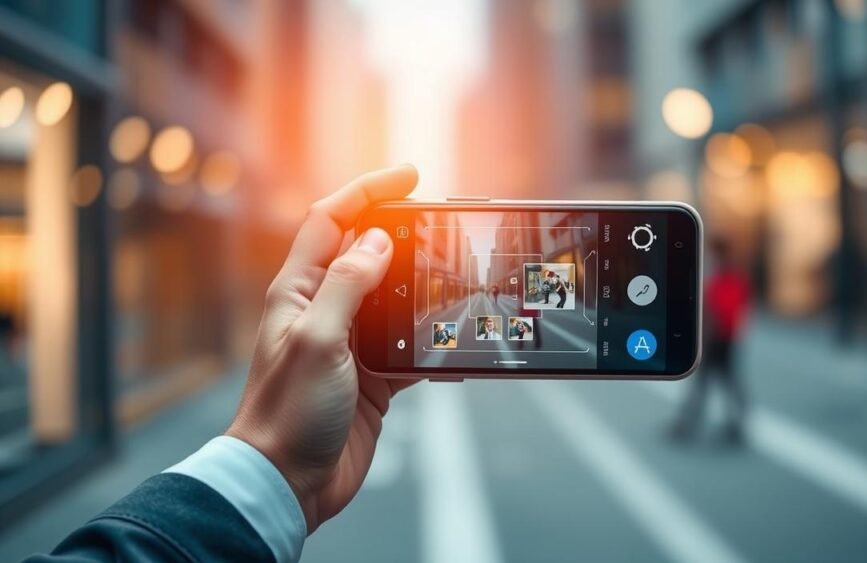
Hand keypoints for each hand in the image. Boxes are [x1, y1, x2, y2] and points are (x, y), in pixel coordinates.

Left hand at [227, 165, 418, 532]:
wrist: (287, 482)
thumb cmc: (286, 413)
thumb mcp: (319, 340)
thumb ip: (348, 286)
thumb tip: (376, 240)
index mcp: (299, 291)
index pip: (331, 220)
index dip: (368, 192)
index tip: (409, 177)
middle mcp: (323, 310)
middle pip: (366, 252)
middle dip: (402, 232)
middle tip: (441, 222)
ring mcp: (349, 343)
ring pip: (392, 296)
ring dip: (420, 283)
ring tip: (454, 272)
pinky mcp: (371, 376)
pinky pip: (407, 342)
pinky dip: (429, 335)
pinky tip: (450, 334)